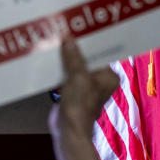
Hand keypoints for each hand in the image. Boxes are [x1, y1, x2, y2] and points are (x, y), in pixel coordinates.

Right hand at [50, 38, 119, 159]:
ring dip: (66, 58)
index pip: (100, 53)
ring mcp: (85, 86)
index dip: (90, 42)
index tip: (80, 30)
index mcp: (108, 76)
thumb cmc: (80, 106)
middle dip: (76, 49)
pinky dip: (59, 68)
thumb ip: (74, 58)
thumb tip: (70, 40)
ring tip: (56, 43)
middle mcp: (99, 80)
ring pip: (75, 66)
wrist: (68, 130)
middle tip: (65, 34)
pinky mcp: (72, 91)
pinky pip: (66, 74)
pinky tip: (50, 59)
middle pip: (86, 58)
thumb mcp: (77, 77)